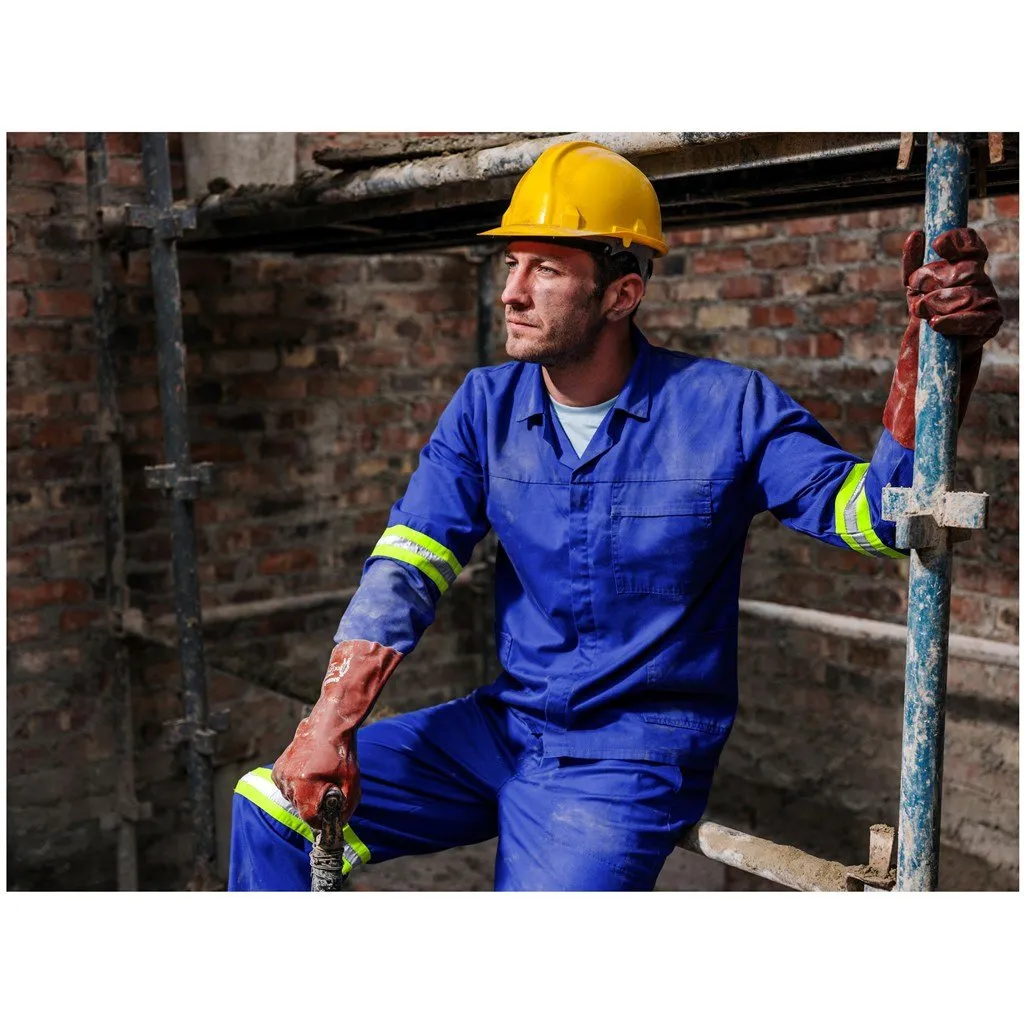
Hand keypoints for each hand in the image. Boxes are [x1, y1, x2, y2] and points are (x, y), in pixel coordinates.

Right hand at [271, 639, 402, 825]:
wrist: (330, 725)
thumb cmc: (343, 753)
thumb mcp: (352, 781)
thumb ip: (346, 807)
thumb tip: (338, 824)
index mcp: (305, 786)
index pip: (309, 818)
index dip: (322, 821)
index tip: (330, 817)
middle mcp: (289, 781)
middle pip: (301, 809)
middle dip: (316, 805)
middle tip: (329, 789)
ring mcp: (281, 774)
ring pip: (293, 799)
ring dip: (306, 795)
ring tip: (320, 777)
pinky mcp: (278, 768)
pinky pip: (286, 788)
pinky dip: (297, 786)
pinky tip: (309, 773)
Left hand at [902, 227, 1003, 347]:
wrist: (931, 349)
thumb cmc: (924, 314)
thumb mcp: (913, 288)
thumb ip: (914, 263)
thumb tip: (916, 235)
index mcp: (966, 266)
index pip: (971, 246)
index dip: (958, 241)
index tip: (937, 244)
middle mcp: (981, 280)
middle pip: (964, 270)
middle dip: (934, 281)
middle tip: (917, 293)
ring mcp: (988, 300)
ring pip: (966, 294)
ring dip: (936, 303)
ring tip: (921, 313)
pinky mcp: (991, 323)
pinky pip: (974, 319)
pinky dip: (952, 322)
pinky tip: (935, 324)